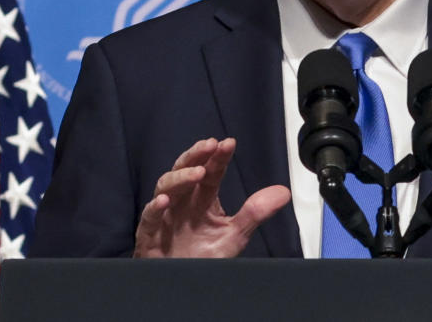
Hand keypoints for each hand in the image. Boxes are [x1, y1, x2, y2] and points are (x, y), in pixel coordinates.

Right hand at [133, 137, 290, 257]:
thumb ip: (255, 213)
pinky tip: (164, 201)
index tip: (229, 144)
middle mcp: (182, 202)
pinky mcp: (150, 235)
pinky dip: (154, 208)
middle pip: (184, 170)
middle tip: (210, 145)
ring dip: (180, 178)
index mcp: (201, 200)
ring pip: (165, 187)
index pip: (210, 173)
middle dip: (196, 155)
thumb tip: (283, 192)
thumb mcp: (234, 236)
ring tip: (196, 173)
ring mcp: (165, 216)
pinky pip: (148, 218)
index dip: (218, 158)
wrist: (183, 287)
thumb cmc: (202, 258)